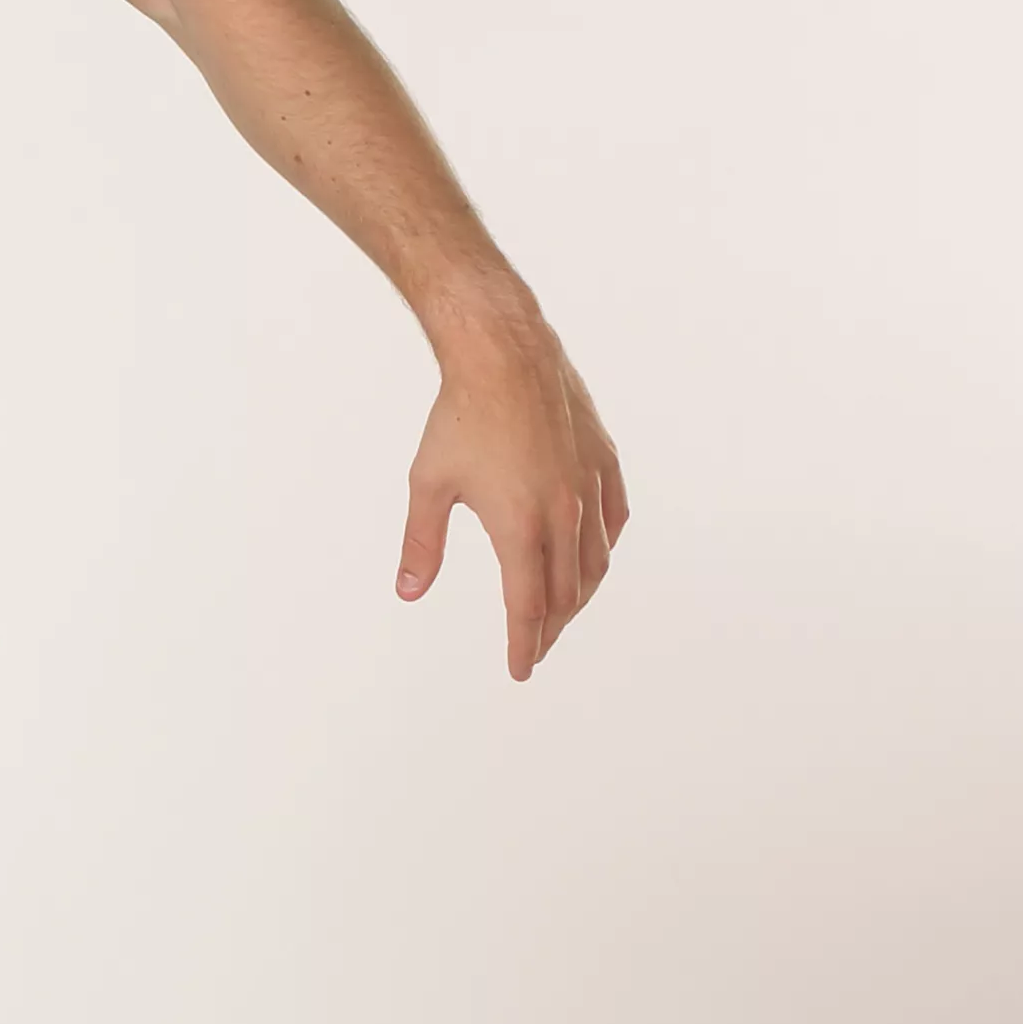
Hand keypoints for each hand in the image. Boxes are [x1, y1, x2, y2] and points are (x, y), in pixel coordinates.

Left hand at [397, 308, 627, 680]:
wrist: (506, 353)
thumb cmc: (461, 416)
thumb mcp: (428, 484)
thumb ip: (421, 544)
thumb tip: (408, 591)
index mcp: (520, 525)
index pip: (528, 606)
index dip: (525, 643)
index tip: (520, 669)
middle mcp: (563, 512)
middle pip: (566, 593)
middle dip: (550, 628)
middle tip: (536, 648)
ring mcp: (588, 486)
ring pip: (596, 561)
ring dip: (580, 595)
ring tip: (563, 613)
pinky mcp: (602, 460)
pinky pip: (614, 519)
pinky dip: (604, 548)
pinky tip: (593, 557)